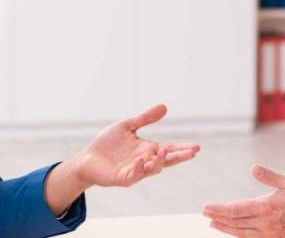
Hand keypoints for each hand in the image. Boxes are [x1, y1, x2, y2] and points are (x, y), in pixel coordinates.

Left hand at [72, 104, 199, 187]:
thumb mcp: (128, 126)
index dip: (182, 149)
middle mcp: (145, 161)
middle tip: (192, 152)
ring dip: (160, 161)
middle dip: (179, 157)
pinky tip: (141, 160)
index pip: (169, 149)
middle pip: (167, 160)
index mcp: (148, 149)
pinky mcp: (124, 178)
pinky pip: (135, 175)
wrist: (88, 158)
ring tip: (165, 151)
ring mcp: (136, 171)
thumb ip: (145, 118)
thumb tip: (164, 107)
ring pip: (153, 169)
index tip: (196, 147)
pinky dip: (139, 168)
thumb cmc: (108, 143)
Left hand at [203, 164, 284, 237]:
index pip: (235, 210)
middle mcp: (264, 224)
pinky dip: (240, 235)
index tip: (206, 207)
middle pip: (234, 223)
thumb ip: (269, 177)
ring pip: (241, 233)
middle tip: (205, 214)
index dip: (219, 209)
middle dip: (218, 218)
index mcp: (266, 207)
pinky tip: (235, 232)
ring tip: (214, 224)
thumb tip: (253, 168)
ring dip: (226, 228)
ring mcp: (270, 235)